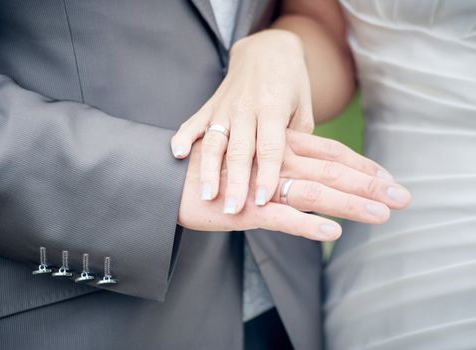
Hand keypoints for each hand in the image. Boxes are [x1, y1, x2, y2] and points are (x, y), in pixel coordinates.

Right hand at [171, 29, 313, 214]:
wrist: (267, 49)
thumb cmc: (291, 84)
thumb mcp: (303, 109)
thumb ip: (298, 140)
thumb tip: (293, 174)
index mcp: (274, 109)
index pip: (270, 147)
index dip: (266, 174)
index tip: (262, 200)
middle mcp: (247, 108)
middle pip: (239, 149)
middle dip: (234, 181)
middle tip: (231, 209)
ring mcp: (225, 107)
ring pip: (215, 141)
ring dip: (209, 169)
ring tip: (206, 195)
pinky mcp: (210, 106)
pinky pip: (193, 123)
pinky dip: (183, 137)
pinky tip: (176, 154)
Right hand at [178, 130, 410, 240]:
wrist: (164, 177)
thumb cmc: (212, 167)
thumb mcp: (252, 155)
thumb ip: (281, 161)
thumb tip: (306, 174)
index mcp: (279, 144)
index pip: (331, 153)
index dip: (363, 166)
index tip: (389, 180)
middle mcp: (275, 158)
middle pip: (331, 169)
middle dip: (370, 184)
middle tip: (403, 197)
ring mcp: (259, 182)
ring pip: (312, 190)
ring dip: (348, 203)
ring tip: (379, 215)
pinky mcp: (241, 206)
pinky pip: (278, 215)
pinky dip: (305, 223)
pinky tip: (329, 231)